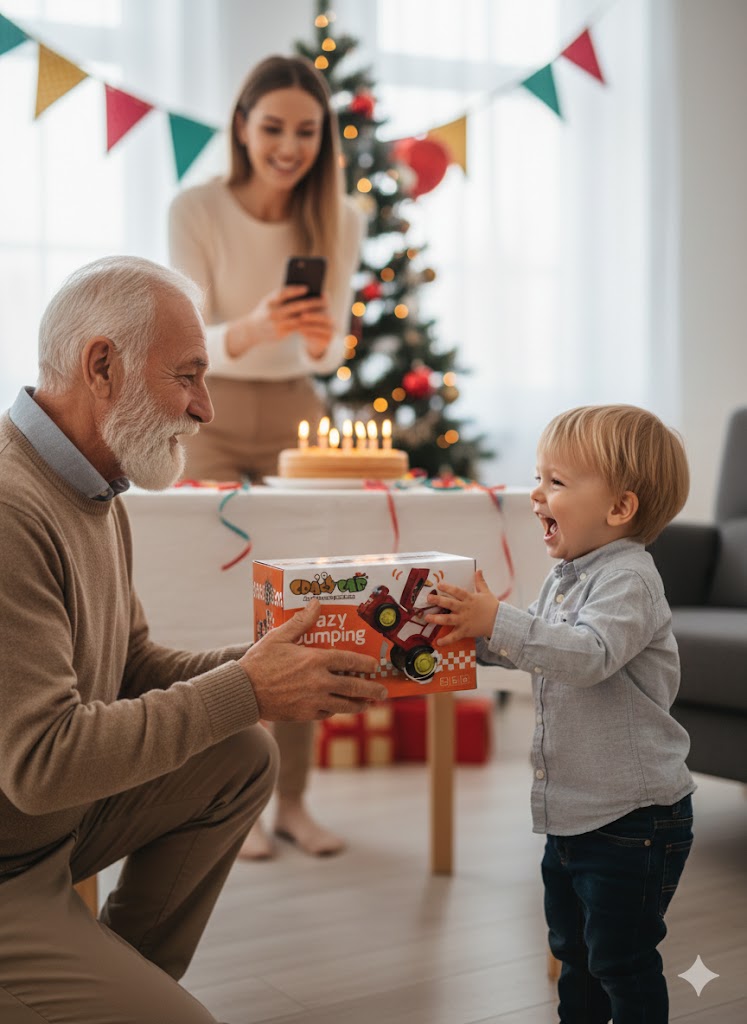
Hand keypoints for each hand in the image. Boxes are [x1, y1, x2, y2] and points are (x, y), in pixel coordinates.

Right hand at [225, 285, 328, 356]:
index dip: (295, 290)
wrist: (251, 330)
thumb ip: (282, 296)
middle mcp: (272, 312)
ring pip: (298, 319)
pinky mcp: (280, 333)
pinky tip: (315, 321)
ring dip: (312, 315)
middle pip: (295, 306)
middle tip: (322, 301)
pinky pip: (297, 328)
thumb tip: (303, 290)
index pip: (283, 293)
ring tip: (322, 312)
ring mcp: (276, 324)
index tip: (307, 288)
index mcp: (270, 301)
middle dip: (310, 303)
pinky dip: (306, 324)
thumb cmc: (265, 311)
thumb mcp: (269, 301)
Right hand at [239, 599, 386, 720]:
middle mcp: (319, 682)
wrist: (243, 692)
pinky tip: (340, 707)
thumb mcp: (278, 637)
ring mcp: (313, 700)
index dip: (366, 663)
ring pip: (344, 704)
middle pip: (354, 687)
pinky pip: (327, 712)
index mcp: (315, 660)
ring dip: (359, 705)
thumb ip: (300, 622)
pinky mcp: (305, 714)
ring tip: (368, 704)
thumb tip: (315, 604)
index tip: (375, 665)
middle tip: (382, 691)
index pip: (349, 660)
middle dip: (371, 689)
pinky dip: (336, 709)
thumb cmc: (259, 662)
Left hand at [424, 569, 498, 644]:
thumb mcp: (486, 592)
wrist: (500, 621)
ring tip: (427, 617)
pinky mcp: (465, 631)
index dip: (448, 588)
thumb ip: (480, 582)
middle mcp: (465, 609)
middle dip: (438, 601)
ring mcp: (464, 621)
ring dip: (437, 619)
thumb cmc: (492, 606)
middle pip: (450, 604)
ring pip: (449, 619)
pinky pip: (454, 636)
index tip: (439, 585)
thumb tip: (478, 570)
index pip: (458, 591)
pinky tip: (438, 642)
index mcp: (469, 599)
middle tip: (429, 598)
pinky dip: (446, 640)